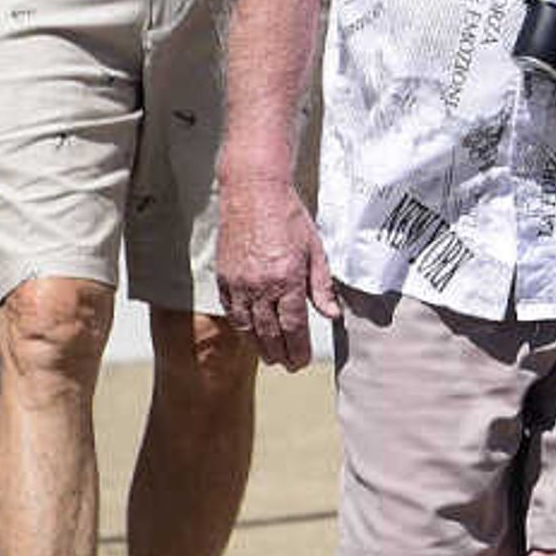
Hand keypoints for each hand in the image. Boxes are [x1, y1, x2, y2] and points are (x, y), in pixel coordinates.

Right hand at [214, 168, 338, 367]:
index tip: (301, 361)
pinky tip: (249, 332)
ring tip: (270, 356)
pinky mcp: (223, 276)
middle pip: (269, 333)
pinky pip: (230, 310)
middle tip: (288, 365)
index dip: (298, 349)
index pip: (293, 328)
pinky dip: (241, 326)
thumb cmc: (288, 215)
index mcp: (287, 279)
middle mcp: (260, 285)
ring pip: (247, 327)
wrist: (253, 190)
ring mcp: (238, 282)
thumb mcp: (315, 249)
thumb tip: (332, 315)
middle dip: (280, 354)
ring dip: (259, 346)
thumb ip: (322, 286)